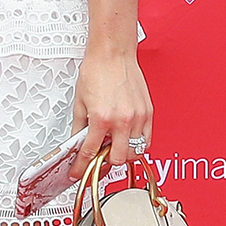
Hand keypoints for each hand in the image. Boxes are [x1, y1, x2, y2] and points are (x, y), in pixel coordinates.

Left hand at [69, 50, 152, 178]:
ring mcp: (137, 118)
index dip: (82, 167)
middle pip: (117, 160)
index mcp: (101, 118)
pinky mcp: (148, 113)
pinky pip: (147, 141)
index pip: (91, 153)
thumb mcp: (80, 100)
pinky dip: (137, 144)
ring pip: (134, 153)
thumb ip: (79, 125)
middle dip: (106, 162)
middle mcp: (122, 120)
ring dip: (122, 153)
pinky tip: (127, 138)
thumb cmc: (97, 70)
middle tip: (99, 156)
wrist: (113, 53)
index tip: (78, 172)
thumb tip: (77, 142)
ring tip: (113, 144)